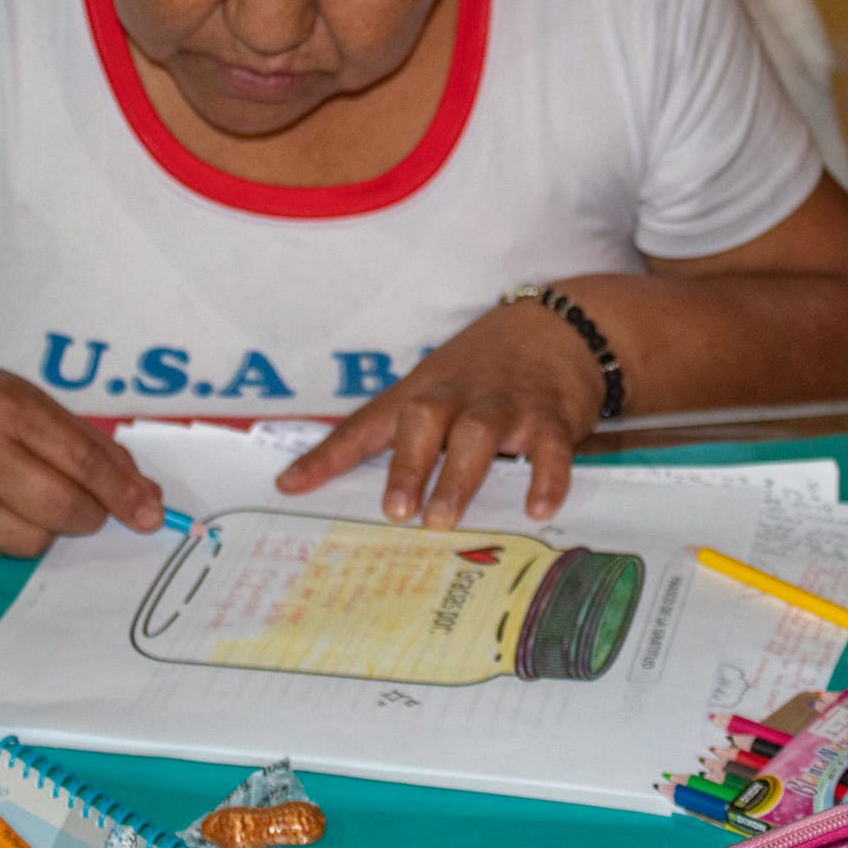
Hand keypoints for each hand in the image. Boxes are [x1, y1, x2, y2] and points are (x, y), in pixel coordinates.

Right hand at [0, 364, 162, 559]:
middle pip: (61, 509)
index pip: (82, 461)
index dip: (123, 493)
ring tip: (23, 499)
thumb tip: (147, 499)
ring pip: (30, 543)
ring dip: (44, 530)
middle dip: (88, 515)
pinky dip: (3, 538)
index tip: (152, 515)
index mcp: (7, 408)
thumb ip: (93, 448)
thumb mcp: (34, 405)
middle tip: (84, 507)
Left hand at [274, 299, 602, 529]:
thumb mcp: (432, 387)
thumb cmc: (480, 371)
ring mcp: (506, 406)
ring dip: (458, 476)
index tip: (291, 487)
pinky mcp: (552, 418)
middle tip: (395, 511)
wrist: (556, 328)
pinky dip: (545, 478)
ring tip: (442, 519)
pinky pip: (550, 449)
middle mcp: (458, 396)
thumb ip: (392, 433)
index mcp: (422, 392)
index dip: (328, 455)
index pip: (368, 424)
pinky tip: (536, 509)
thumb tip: (330, 482)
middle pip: (424, 419)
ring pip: (479, 433)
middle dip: (408, 463)